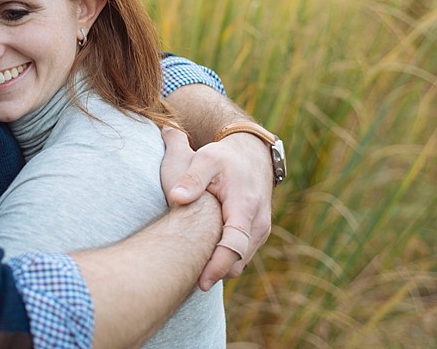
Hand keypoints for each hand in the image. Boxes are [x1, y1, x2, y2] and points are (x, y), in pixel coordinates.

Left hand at [163, 129, 272, 290]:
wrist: (252, 154)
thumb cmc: (225, 157)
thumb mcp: (207, 159)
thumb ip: (192, 178)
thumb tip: (176, 197)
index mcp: (245, 207)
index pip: (235, 245)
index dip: (218, 266)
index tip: (201, 282)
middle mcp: (258, 223)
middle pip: (237, 261)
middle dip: (215, 272)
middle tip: (185, 276)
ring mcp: (260, 230)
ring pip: (240, 261)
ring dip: (220, 266)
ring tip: (191, 267)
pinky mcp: (256, 233)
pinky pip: (241, 255)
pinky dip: (225, 259)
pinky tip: (202, 255)